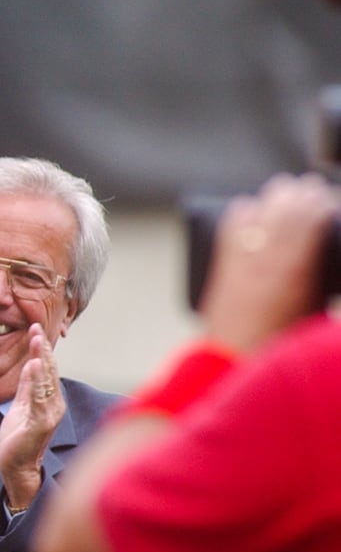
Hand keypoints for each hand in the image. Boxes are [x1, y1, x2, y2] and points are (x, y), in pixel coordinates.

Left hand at [0, 323, 64, 512]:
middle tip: (36, 328)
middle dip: (43, 349)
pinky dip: (36, 382)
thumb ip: (27, 386)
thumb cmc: (20, 438)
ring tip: (36, 341)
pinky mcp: (39, 425)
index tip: (35, 328)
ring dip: (41, 359)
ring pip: (46, 382)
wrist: (17, 466)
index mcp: (49, 399)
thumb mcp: (21, 404)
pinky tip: (33, 367)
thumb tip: (31, 363)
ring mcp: (48, 415)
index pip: (46, 369)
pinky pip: (38, 399)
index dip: (41, 349)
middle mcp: (54, 405)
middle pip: (49, 372)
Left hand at [201, 173, 337, 352]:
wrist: (237, 361)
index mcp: (295, 268)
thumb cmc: (285, 341)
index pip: (311, 216)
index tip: (328, 199)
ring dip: (274, 199)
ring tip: (287, 194)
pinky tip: (251, 208)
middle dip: (301, 194)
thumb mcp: (315, 307)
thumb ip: (321, 278)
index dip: (321, 202)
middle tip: (312, 190)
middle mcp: (265, 257)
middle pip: (285, 207)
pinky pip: (231, 226)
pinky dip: (244, 213)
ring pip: (258, 209)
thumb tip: (325, 255)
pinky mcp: (222, 264)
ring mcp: (240, 258)